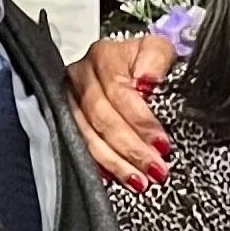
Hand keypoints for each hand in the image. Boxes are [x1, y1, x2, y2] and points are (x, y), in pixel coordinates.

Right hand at [67, 34, 177, 190]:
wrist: (132, 65)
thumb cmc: (146, 61)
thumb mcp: (159, 49)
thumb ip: (156, 58)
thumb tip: (148, 79)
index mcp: (103, 57)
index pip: (119, 94)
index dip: (141, 122)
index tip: (162, 144)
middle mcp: (81, 77)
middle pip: (102, 119)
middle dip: (131, 149)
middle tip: (155, 169)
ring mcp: (70, 100)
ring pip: (88, 137)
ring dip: (116, 163)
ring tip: (139, 180)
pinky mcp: (67, 120)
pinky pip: (80, 147)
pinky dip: (100, 165)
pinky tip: (115, 178)